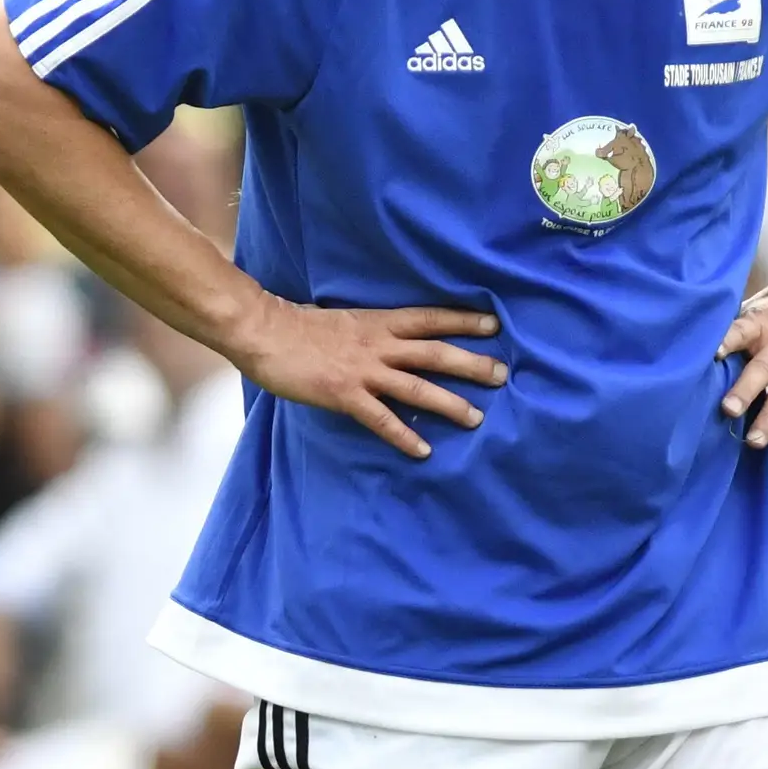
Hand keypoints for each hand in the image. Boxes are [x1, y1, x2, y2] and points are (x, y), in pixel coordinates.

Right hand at [230, 296, 504, 460]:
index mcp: (379, 322)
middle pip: (435, 353)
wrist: (265, 332)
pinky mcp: (345, 395)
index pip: (430, 318)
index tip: (494, 326)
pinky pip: (381, 419)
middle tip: (502, 375)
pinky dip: (404, 435)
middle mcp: (379, 345)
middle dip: (471, 364)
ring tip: (476, 418)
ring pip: (417, 387)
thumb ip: (370, 332)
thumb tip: (390, 342)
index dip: (463, 321)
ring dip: (449, 403)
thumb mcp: (345, 320)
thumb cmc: (298, 325)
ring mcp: (363, 371)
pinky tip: (423, 450)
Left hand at [715, 262, 767, 452]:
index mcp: (762, 323)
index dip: (725, 342)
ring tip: (753, 441)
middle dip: (744, 391)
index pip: (740, 331)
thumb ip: (738, 325)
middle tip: (728, 411)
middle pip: (761, 369)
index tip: (711, 356)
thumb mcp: (763, 302)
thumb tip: (698, 343)